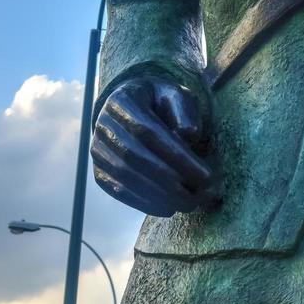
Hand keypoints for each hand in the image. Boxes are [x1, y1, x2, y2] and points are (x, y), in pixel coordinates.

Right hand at [92, 75, 217, 216]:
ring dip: (158, 195)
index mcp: (123, 101)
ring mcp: (97, 150)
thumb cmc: (161, 103)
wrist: (133, 107)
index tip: (206, 175)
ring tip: (188, 204)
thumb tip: (189, 134)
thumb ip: (184, 110)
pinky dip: (143, 202)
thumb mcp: (177, 95)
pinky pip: (117, 190)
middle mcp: (104, 125)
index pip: (148, 131)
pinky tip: (168, 208)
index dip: (177, 156)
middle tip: (199, 196)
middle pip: (135, 156)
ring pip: (125, 176)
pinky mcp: (99, 171)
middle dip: (169, 180)